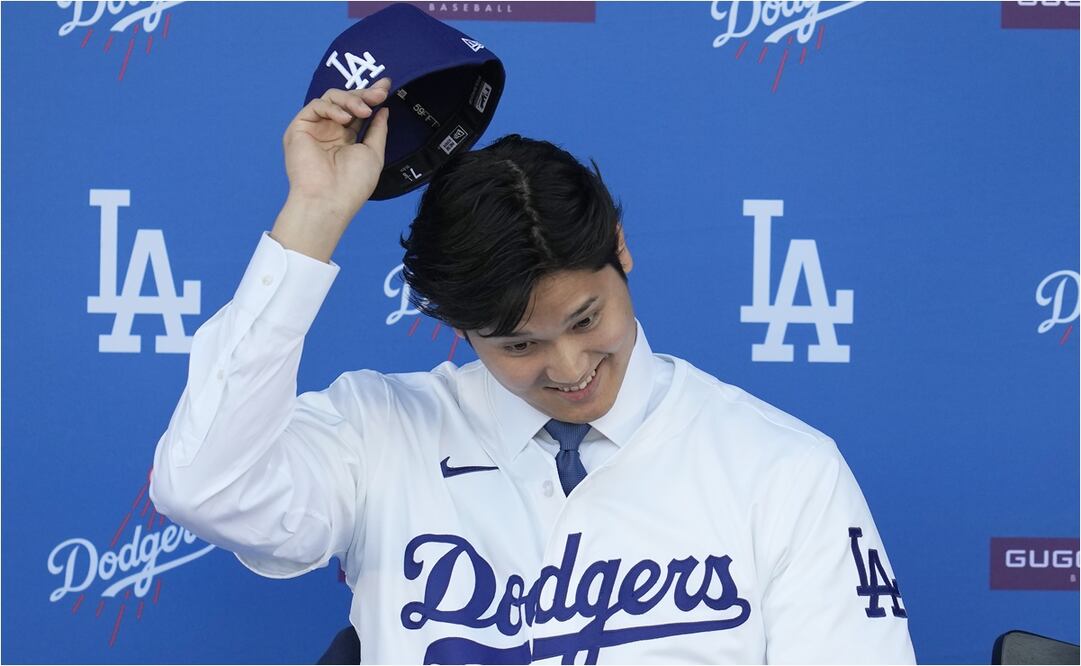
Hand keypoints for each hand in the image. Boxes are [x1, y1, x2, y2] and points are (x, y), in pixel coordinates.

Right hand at [271, 78, 391, 260]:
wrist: (329, 200)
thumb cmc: (353, 183)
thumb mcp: (373, 153)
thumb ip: (376, 130)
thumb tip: (383, 110)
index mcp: (346, 138)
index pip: (358, 111)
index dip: (371, 97)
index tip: (387, 85)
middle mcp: (330, 131)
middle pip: (346, 101)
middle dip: (364, 94)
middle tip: (380, 93)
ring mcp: (315, 128)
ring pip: (331, 99)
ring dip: (351, 100)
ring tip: (363, 111)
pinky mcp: (300, 127)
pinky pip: (316, 106)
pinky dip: (332, 108)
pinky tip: (345, 119)